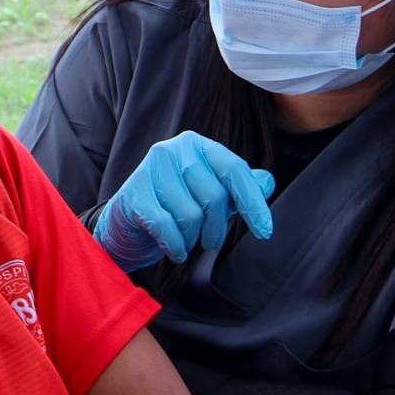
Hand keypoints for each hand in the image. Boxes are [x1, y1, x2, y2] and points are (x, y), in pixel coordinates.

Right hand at [94, 131, 274, 269]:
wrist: (126, 225)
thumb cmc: (175, 208)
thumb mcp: (212, 197)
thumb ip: (240, 188)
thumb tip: (267, 182)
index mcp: (197, 145)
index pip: (234, 169)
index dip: (253, 203)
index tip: (265, 232)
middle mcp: (172, 149)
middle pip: (214, 196)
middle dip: (216, 228)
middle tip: (210, 241)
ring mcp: (149, 169)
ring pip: (191, 216)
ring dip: (192, 238)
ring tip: (183, 239)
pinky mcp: (133, 195)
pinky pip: (167, 228)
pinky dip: (175, 247)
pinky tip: (173, 249)